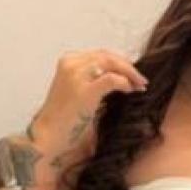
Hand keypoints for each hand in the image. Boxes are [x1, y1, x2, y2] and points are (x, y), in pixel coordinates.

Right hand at [30, 48, 148, 161]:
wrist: (49, 135)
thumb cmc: (65, 118)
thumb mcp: (78, 90)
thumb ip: (94, 79)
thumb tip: (121, 76)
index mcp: (68, 61)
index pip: (101, 54)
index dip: (120, 62)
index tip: (132, 73)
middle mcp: (71, 64)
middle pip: (108, 56)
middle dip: (128, 67)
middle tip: (141, 80)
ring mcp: (76, 76)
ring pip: (112, 63)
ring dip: (129, 74)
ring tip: (140, 85)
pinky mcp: (84, 91)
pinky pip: (112, 79)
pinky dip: (124, 83)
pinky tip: (129, 91)